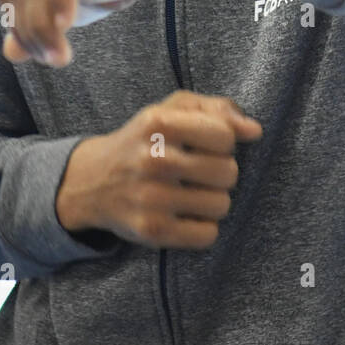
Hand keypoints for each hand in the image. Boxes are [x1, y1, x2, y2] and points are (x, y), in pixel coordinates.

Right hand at [55, 91, 262, 249]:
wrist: (90, 181)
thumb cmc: (142, 141)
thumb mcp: (170, 110)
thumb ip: (216, 109)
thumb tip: (254, 131)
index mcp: (158, 123)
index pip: (225, 136)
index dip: (223, 143)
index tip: (205, 146)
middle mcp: (153, 159)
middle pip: (228, 172)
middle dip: (221, 173)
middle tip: (199, 173)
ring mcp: (150, 198)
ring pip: (222, 205)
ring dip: (213, 201)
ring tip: (192, 193)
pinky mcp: (151, 231)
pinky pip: (207, 235)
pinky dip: (203, 227)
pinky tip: (186, 215)